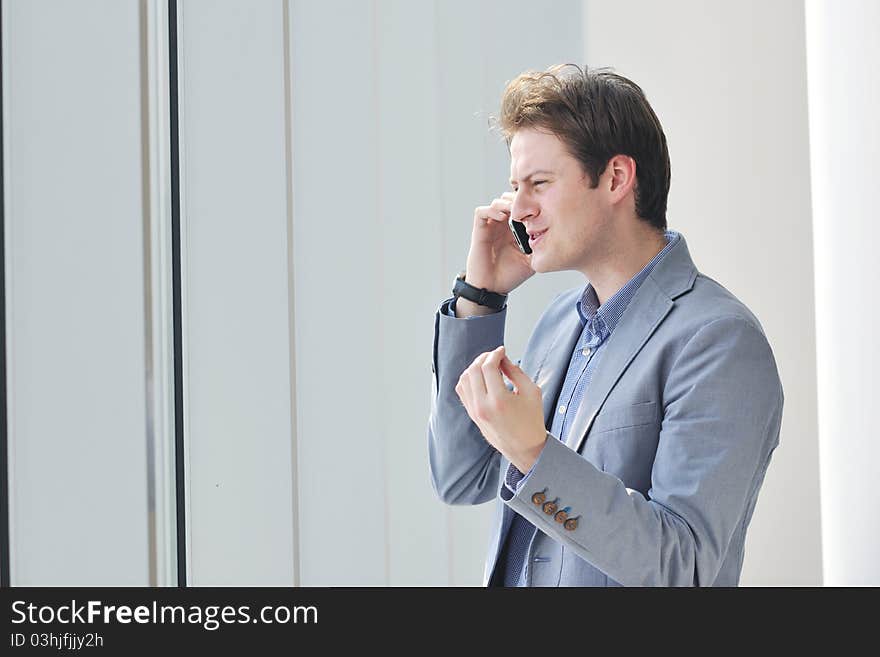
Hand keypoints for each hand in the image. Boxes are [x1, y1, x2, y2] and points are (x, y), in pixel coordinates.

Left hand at [455, 345, 546, 473]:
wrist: (524, 449)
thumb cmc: (531, 421)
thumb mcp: (532, 392)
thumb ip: (516, 372)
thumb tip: (502, 358)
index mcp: (499, 400)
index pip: (488, 367)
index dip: (495, 354)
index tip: (502, 350)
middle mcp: (482, 406)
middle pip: (473, 370)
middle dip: (484, 358)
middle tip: (495, 355)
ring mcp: (474, 411)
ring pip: (464, 379)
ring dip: (475, 367)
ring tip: (488, 365)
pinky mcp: (471, 414)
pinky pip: (462, 390)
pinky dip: (468, 378)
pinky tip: (481, 377)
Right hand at [464, 192, 534, 294]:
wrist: (492, 288)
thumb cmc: (509, 275)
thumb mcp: (532, 259)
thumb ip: (540, 247)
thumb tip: (554, 234)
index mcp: (515, 229)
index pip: (522, 207)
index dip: (530, 204)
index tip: (540, 208)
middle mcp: (503, 225)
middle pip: (510, 199)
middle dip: (519, 200)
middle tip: (529, 207)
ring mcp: (491, 227)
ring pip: (497, 202)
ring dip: (507, 203)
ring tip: (517, 212)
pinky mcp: (480, 230)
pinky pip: (482, 212)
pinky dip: (492, 210)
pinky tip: (502, 217)